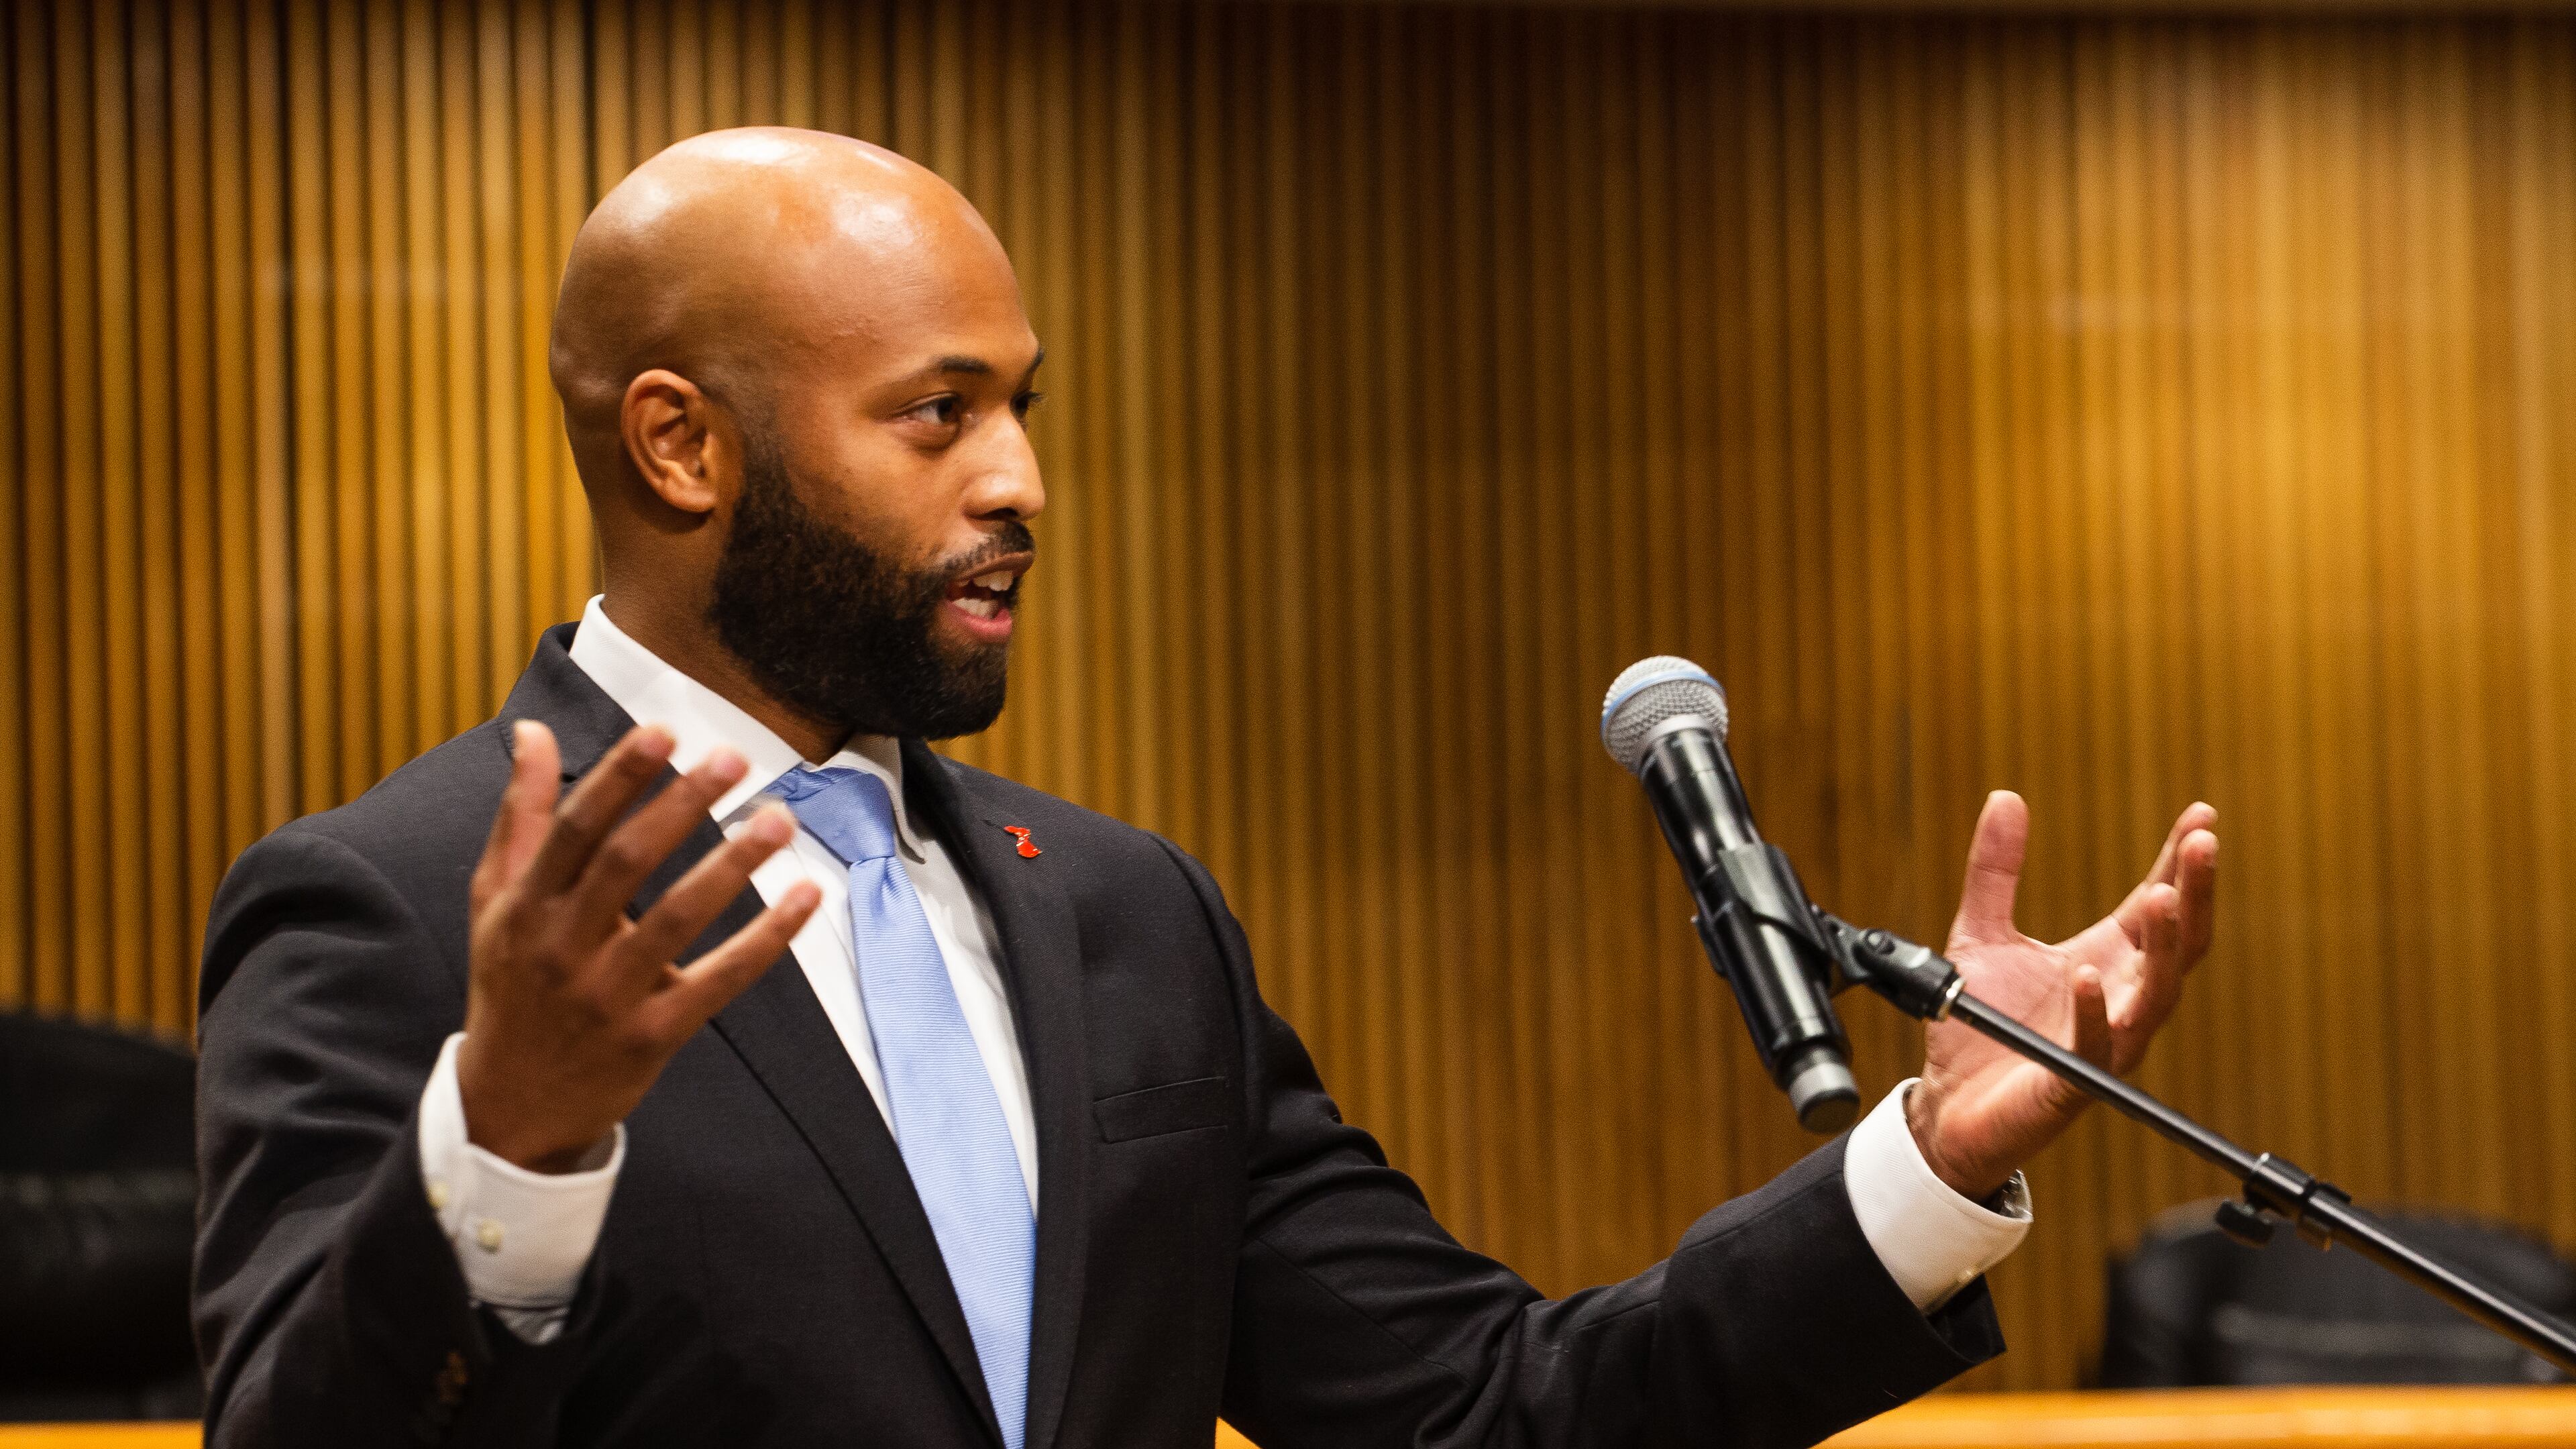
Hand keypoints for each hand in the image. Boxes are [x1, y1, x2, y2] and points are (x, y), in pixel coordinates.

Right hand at [457, 721, 819, 1172]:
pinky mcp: (651, 1036)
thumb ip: (520, 816)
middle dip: (681, 805)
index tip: (664, 732)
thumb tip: (532, 731)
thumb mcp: (495, 901)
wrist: (509, 1107)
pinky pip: (719, 980)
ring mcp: (608, 995)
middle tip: (734, 757)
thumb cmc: (513, 986)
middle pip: (627, 863)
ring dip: (733, 864)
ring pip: (677, 918)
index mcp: (525, 906)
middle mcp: (562, 947)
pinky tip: (805, 897)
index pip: (574, 828)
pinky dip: (766, 938)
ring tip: (779, 817)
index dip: (618, 777)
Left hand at [1906, 792, 2218, 1199]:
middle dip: (2194, 892)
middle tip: (2204, 842)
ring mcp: (2105, 1041)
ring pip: (2155, 992)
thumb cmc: (1978, 1024)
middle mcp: (2119, 998)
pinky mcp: (2072, 1081)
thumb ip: (1995, 870)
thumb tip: (2006, 798)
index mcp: (2106, 959)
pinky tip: (2091, 975)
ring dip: (2164, 944)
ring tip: (2165, 896)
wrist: (1947, 1104)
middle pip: (2177, 941)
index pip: (2156, 902)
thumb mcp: (1980, 932)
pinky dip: (2095, 1009)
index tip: (2201, 814)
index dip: (2178, 859)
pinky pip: (2095, 1044)